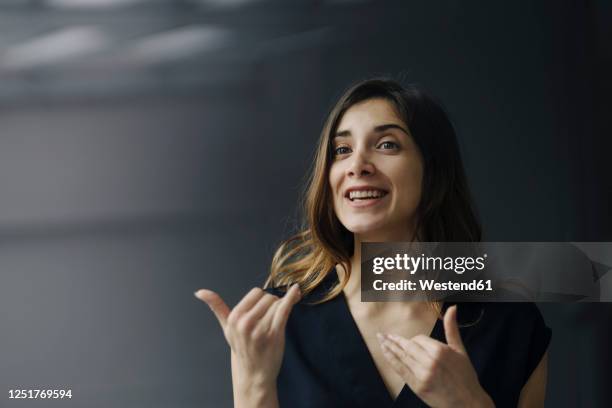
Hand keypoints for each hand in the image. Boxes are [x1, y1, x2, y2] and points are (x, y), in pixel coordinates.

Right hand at [195, 284, 300, 390]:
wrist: (253, 373)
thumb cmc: (242, 348)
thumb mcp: (227, 327)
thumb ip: (216, 306)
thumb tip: (199, 292)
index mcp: (234, 318)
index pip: (256, 293)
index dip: (263, 299)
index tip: (266, 307)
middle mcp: (245, 322)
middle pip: (268, 297)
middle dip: (272, 304)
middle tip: (270, 319)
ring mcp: (260, 329)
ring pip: (278, 303)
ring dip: (282, 308)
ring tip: (276, 322)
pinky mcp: (274, 334)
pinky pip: (285, 309)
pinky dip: (292, 298)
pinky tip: (296, 291)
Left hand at [377, 305, 493, 407]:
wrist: (468, 402)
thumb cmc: (465, 376)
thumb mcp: (460, 350)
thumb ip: (452, 328)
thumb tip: (452, 307)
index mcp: (440, 350)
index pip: (419, 339)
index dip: (414, 340)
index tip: (413, 341)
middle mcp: (429, 361)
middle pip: (407, 347)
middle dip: (394, 340)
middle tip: (382, 334)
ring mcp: (422, 375)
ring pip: (401, 356)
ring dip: (388, 347)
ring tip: (380, 340)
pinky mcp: (417, 386)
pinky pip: (400, 370)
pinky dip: (391, 360)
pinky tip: (384, 353)